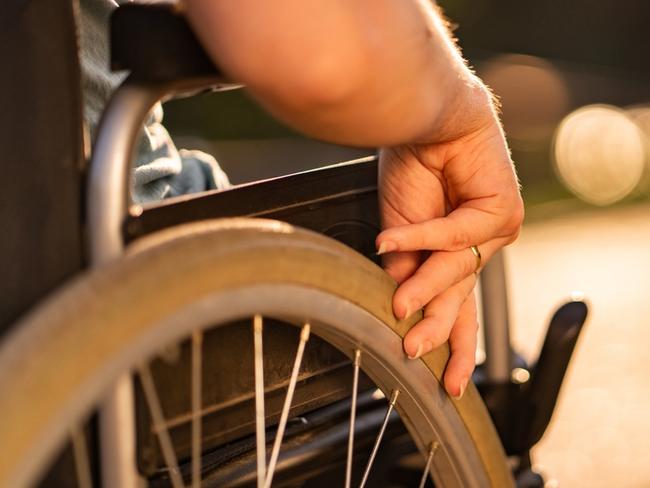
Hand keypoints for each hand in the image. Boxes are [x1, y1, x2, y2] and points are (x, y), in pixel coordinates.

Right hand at [376, 92, 522, 398]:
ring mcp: (493, 230)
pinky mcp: (501, 210)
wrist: (423, 118)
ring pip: (457, 271)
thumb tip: (405, 303)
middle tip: (422, 360)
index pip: (456, 306)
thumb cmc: (410, 167)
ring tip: (399, 307)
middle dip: (442, 332)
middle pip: (463, 300)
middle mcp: (477, 246)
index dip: (450, 342)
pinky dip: (420, 236)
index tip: (446, 381)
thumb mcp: (398, 229)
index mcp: (453, 253)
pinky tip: (389, 237)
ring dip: (425, 288)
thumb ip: (406, 267)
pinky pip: (455, 236)